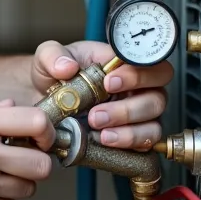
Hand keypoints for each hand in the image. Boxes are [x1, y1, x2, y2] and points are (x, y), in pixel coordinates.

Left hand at [31, 40, 172, 149]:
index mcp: (123, 64)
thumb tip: (66, 66)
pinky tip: (104, 141)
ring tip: (98, 131)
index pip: (150, 64)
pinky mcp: (132, 137)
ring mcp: (138, 115)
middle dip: (128, 108)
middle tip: (96, 113)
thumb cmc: (54, 74)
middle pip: (158, 97)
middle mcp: (137, 89)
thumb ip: (53, 55)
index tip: (109, 82)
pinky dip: (126, 144)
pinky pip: (144, 145)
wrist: (42, 101)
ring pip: (153, 124)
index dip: (137, 74)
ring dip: (128, 131)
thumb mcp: (47, 56)